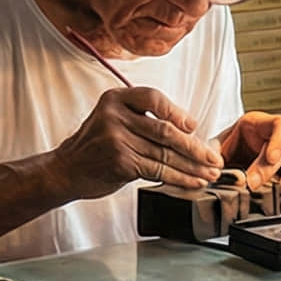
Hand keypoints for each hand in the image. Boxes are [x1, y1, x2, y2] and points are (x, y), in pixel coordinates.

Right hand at [47, 86, 224, 200]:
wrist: (66, 169)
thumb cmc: (96, 145)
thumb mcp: (112, 119)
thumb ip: (143, 119)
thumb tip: (190, 132)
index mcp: (116, 99)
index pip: (153, 98)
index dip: (177, 112)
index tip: (194, 126)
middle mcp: (115, 116)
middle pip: (165, 131)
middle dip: (195, 147)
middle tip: (214, 158)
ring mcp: (116, 139)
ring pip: (165, 154)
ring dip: (192, 166)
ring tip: (209, 173)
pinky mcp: (120, 163)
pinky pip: (158, 170)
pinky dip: (179, 178)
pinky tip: (193, 182)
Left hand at [217, 111, 280, 197]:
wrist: (215, 160)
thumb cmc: (217, 148)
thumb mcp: (211, 146)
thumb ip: (212, 152)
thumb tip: (215, 164)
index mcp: (260, 124)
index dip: (280, 140)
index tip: (271, 157)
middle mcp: (276, 139)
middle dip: (277, 168)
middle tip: (256, 183)